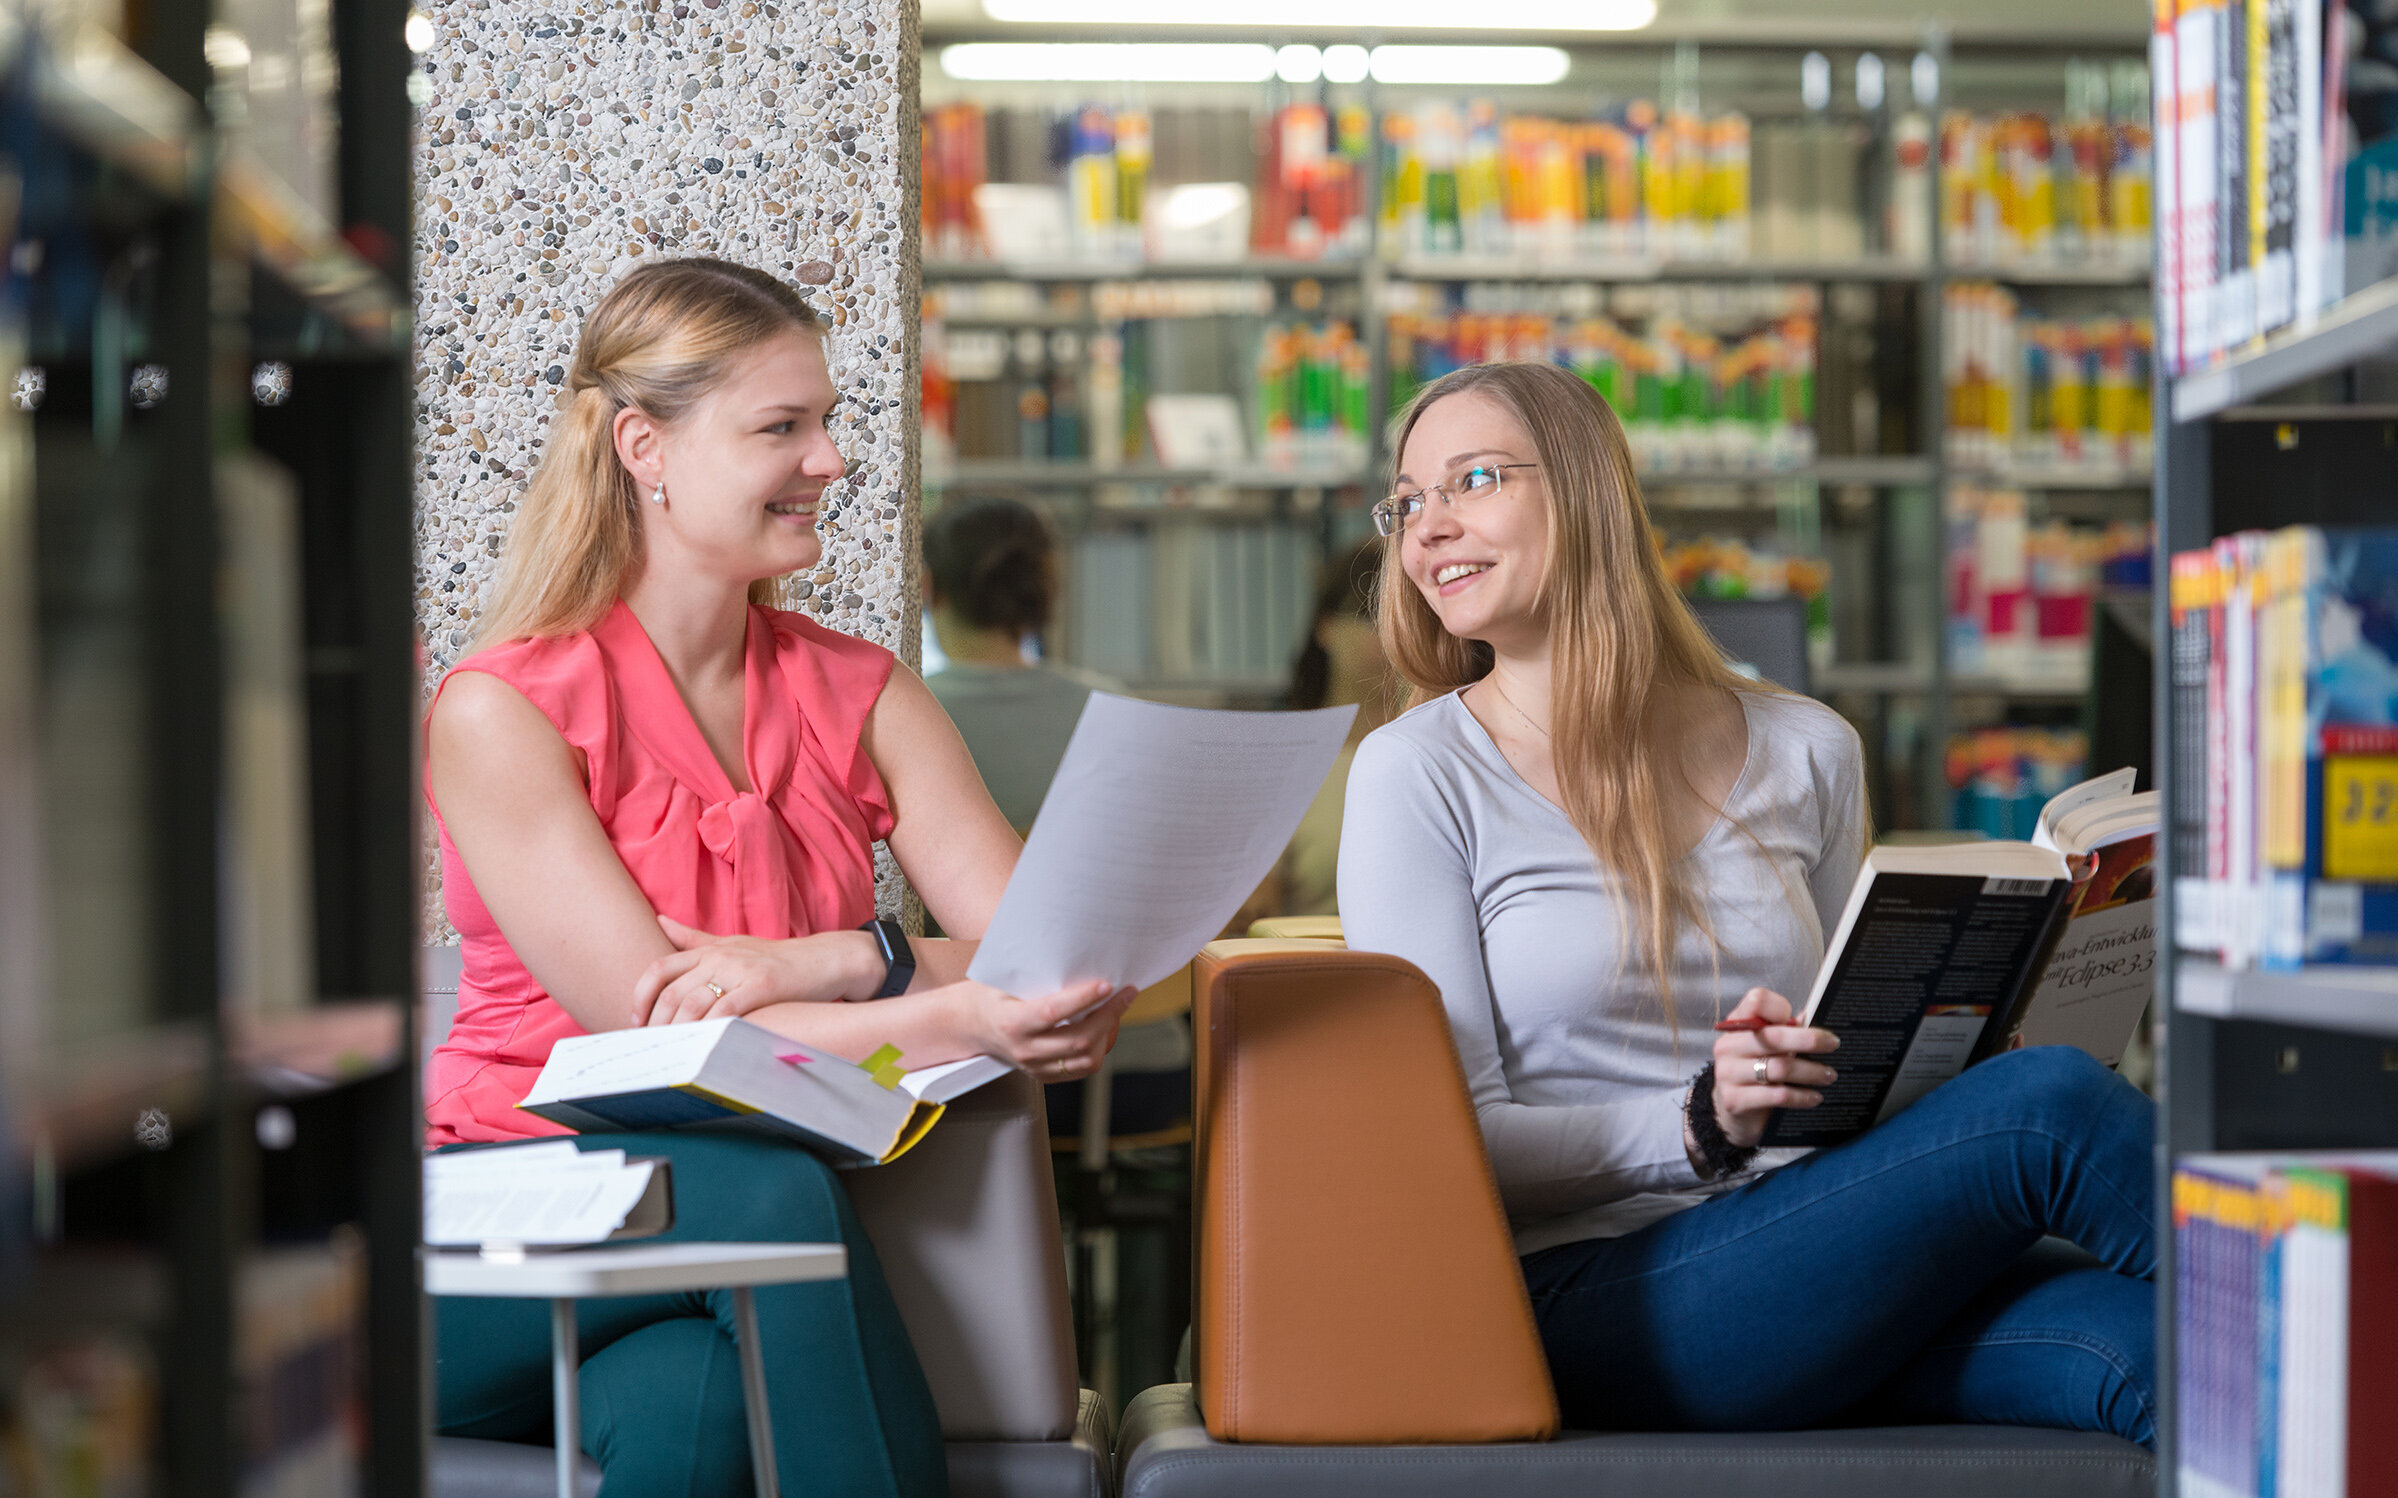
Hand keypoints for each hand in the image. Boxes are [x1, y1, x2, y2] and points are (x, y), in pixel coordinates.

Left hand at [632, 917, 878, 1026]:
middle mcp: (720, 957)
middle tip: (652, 1046)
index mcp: (708, 950)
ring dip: (677, 1032)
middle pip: (672, 993)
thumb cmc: (774, 957)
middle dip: (656, 1024)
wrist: (823, 960)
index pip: (659, 969)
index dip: (641, 997)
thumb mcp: (730, 943)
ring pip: (694, 1004)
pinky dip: (708, 1030)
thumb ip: (693, 939)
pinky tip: (702, 1046)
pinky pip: (725, 1011)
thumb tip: (659, 921)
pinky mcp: (762, 986)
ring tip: (672, 1052)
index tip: (637, 1020)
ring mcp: (741, 970)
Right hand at [943, 977, 1137, 1083]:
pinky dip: (1099, 1048)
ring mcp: (1035, 1066)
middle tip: (1127, 993)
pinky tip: (1105, 1028)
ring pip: (1086, 1059)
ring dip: (1109, 1033)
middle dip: (1110, 1015)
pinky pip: (1081, 1068)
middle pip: (1079, 1040)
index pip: (1053, 1013)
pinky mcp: (1043, 1074)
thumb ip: (1037, 974)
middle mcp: (1025, 1049)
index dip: (1083, 999)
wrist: (968, 1025)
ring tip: (1117, 1009)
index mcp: (1012, 1022)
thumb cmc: (989, 994)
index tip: (1107, 984)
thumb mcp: (1005, 979)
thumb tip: (1079, 955)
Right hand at [1707, 987, 1840, 1149]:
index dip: (1781, 1007)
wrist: (1734, 1111)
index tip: (1807, 1020)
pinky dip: (1801, 1096)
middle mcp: (1728, 1045)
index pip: (1756, 1001)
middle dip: (1809, 1040)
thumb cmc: (1756, 1071)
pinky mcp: (1734, 1099)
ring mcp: (1727, 1073)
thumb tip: (1813, 1018)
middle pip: (1773, 1036)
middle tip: (1833, 1045)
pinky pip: (1777, 1095)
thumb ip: (1784, 1030)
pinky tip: (1814, 1097)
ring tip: (1829, 1075)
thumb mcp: (1766, 1047)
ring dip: (1811, 1072)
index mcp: (1737, 1025)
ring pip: (1779, 1068)